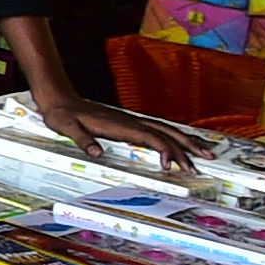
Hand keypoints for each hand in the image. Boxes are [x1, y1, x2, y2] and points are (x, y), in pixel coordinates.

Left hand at [32, 89, 194, 172]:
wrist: (59, 99)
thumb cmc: (63, 115)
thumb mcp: (67, 128)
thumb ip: (83, 140)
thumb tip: (97, 153)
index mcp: (119, 125)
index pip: (150, 137)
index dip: (164, 150)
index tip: (170, 166)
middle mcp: (130, 121)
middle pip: (166, 133)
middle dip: (186, 148)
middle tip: (202, 163)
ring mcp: (131, 121)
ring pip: (165, 130)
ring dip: (185, 141)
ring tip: (205, 153)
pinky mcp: (128, 123)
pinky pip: (157, 130)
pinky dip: (173, 137)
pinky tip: (180, 144)